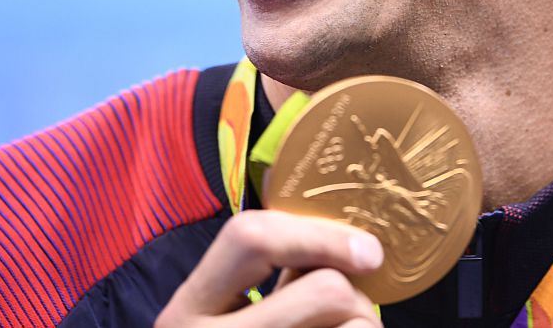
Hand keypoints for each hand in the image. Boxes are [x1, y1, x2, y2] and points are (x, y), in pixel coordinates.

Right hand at [156, 209, 384, 326]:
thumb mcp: (232, 318)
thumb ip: (272, 277)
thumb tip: (346, 242)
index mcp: (185, 312)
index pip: (249, 239)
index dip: (319, 234)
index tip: (367, 251)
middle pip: (325, 290)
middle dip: (357, 298)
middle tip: (353, 315)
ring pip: (357, 327)